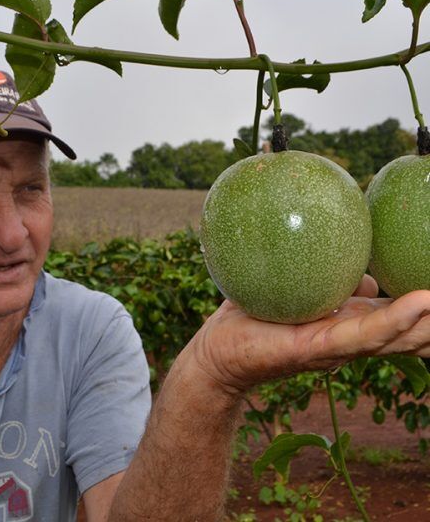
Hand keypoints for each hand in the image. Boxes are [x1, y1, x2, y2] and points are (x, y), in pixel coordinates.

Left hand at [187, 276, 429, 395]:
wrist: (220, 351)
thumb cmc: (261, 319)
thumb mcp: (309, 295)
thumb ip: (342, 286)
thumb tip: (372, 279)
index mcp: (355, 326)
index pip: (408, 321)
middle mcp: (354, 341)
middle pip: (415, 334)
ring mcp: (339, 348)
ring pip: (398, 337)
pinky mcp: (318, 348)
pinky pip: (362, 334)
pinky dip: (395, 319)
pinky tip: (422, 302)